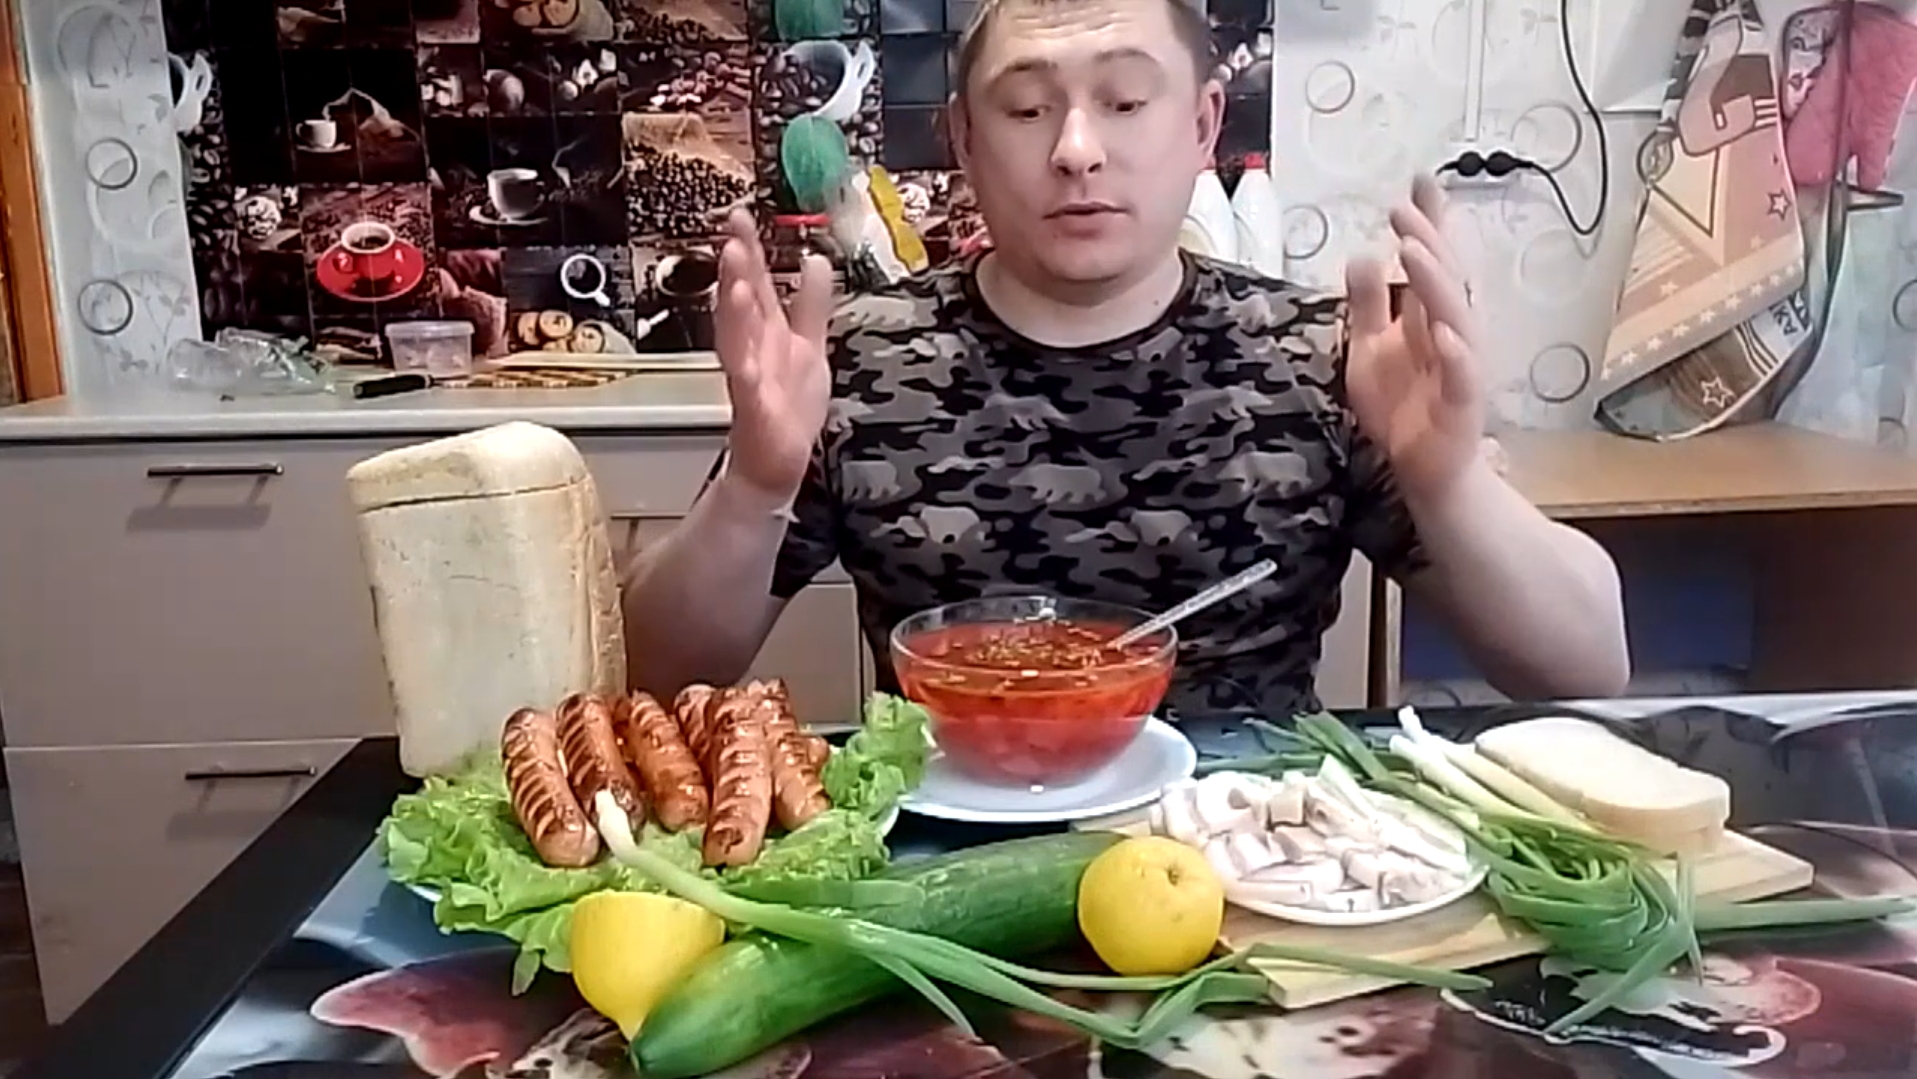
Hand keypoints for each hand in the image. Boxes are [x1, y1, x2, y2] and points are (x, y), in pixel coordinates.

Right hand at [711, 208, 834, 506]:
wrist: (777, 464)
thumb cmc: (789, 407)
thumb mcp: (810, 345)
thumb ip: (812, 304)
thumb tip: (816, 260)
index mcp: (768, 332)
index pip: (757, 281)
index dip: (751, 248)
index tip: (741, 216)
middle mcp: (754, 348)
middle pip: (743, 302)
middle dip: (738, 270)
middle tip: (733, 237)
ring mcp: (750, 377)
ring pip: (738, 338)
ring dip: (735, 309)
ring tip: (733, 280)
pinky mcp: (753, 409)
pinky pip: (745, 384)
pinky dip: (743, 366)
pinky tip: (742, 353)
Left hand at [1344, 175, 1484, 501]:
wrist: (1427, 474)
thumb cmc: (1402, 409)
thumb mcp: (1371, 349)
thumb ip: (1368, 304)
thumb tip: (1365, 252)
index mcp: (1429, 320)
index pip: (1433, 262)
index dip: (1430, 224)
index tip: (1420, 182)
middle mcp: (1452, 336)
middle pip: (1445, 281)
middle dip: (1428, 240)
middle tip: (1405, 207)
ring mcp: (1462, 369)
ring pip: (1455, 318)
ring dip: (1437, 283)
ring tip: (1415, 250)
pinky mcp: (1463, 407)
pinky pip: (1463, 377)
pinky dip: (1457, 353)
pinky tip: (1443, 331)